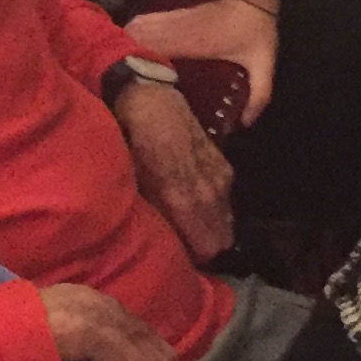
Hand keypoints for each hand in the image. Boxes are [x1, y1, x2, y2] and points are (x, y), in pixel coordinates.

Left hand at [117, 80, 234, 259]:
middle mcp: (208, 193)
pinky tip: (200, 205)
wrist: (154, 101)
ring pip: (226, 221)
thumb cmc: (133, 140)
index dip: (193, 258)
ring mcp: (220, 179)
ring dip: (212, 228)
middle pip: (221, 239)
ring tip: (193, 228)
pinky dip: (216, 208)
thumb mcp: (134, 178)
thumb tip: (159, 240)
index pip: (205, 247)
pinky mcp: (225, 166)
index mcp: (182, 199)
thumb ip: (152, 211)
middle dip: (205, 247)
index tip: (180, 259)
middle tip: (186, 245)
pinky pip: (227, 201)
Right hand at [126, 0, 277, 126]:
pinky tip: (130, 46)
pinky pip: (144, 21)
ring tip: (121, 64)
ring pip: (137, 27)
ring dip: (125, 43)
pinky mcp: (173, 15)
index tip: (129, 80)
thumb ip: (259, 95)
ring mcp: (173, 19)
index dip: (137, 62)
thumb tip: (244, 124)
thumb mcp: (263, 65)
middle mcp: (177, 29)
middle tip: (121, 78)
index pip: (154, 49)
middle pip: (137, 37)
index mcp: (193, 43)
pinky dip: (132, 33)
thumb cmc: (256, 32)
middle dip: (124, 55)